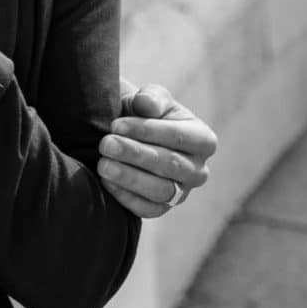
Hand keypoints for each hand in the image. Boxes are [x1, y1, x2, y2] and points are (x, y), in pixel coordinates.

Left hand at [97, 81, 216, 217]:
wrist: (128, 133)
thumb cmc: (143, 112)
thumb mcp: (150, 98)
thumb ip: (152, 98)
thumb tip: (147, 105)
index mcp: (203, 140)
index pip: (178, 137)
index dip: (146, 131)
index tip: (116, 125)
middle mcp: (198, 170)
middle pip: (170, 165)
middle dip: (135, 154)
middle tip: (105, 144)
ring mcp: (182, 193)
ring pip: (160, 190)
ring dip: (130, 178)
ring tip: (103, 165)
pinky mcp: (162, 208)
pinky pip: (148, 209)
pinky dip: (126, 197)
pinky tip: (106, 182)